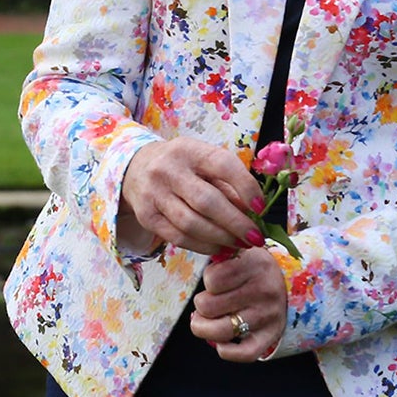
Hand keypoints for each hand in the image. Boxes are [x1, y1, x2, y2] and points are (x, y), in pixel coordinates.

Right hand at [119, 136, 263, 257]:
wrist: (136, 168)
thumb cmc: (182, 166)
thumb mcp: (203, 162)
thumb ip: (228, 184)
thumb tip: (254, 215)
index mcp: (189, 149)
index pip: (222, 165)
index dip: (246, 187)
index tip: (260, 208)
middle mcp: (167, 169)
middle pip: (207, 201)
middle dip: (236, 223)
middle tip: (255, 238)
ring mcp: (153, 193)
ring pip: (192, 224)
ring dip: (222, 238)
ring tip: (240, 245)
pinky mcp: (146, 216)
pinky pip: (178, 237)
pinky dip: (203, 246)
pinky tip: (219, 247)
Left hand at [189, 247, 286, 361]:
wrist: (290, 282)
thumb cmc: (253, 268)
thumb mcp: (241, 251)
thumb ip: (220, 260)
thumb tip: (201, 288)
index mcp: (253, 264)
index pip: (211, 279)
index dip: (207, 281)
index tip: (214, 281)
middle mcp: (263, 290)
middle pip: (208, 306)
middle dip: (201, 305)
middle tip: (207, 302)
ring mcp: (268, 315)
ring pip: (221, 331)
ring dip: (204, 328)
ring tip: (205, 322)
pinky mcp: (272, 336)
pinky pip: (245, 353)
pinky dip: (226, 351)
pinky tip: (220, 342)